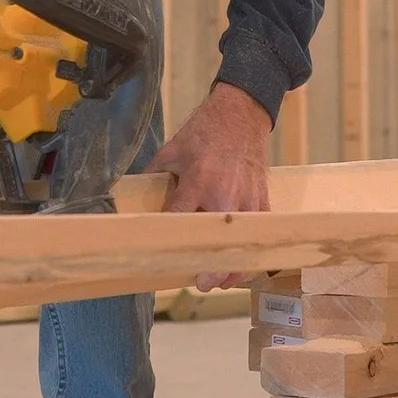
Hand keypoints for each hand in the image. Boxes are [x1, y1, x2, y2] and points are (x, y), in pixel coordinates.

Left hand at [154, 82, 274, 290]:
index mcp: (197, 181)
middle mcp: (224, 194)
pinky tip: (241, 264)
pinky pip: (259, 233)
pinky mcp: (262, 199)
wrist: (241, 114)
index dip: (171, 242)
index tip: (164, 259)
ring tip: (220, 280)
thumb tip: (135, 195)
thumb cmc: (204, 132)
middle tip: (201, 282)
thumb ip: (155, 175)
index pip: (180, 219)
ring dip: (234, 265)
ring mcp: (247, 198)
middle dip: (211, 264)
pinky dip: (251, 250)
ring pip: (243, 242)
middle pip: (218, 239)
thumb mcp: (172, 149)